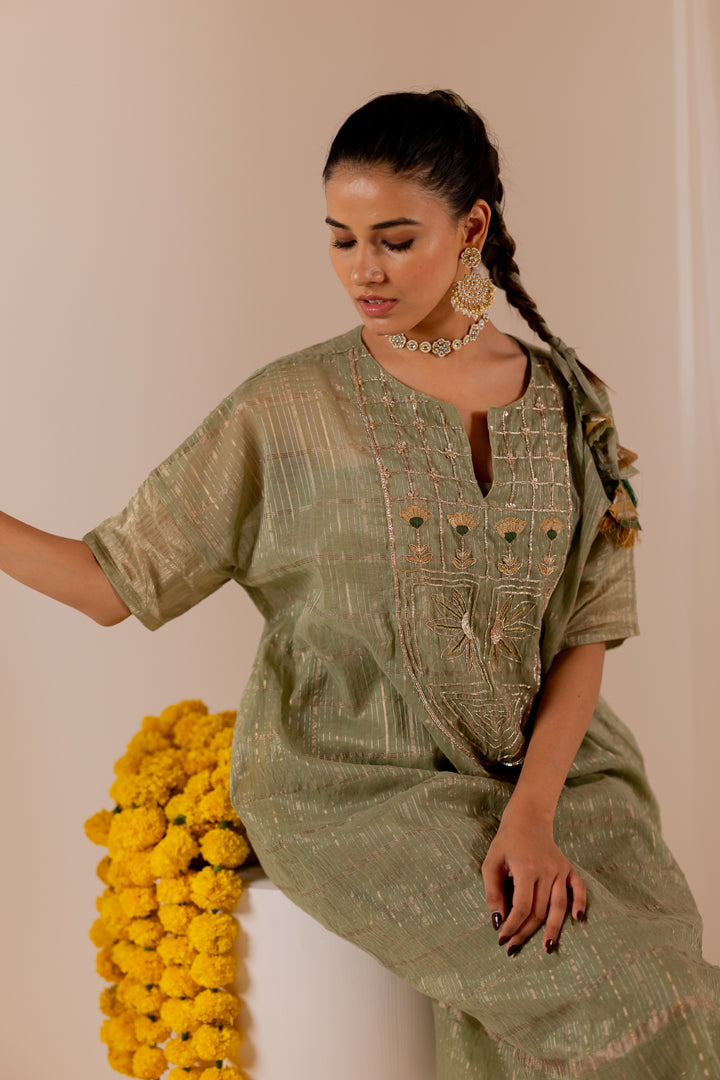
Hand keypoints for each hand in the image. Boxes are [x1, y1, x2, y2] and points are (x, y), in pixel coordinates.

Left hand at [481, 802, 585, 955]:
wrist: (527, 819)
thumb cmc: (506, 843)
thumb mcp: (491, 863)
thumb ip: (492, 892)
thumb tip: (497, 921)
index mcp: (526, 869)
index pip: (521, 907)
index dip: (512, 926)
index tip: (502, 938)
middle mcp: (546, 871)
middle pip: (539, 910)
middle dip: (526, 932)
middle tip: (514, 947)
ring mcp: (559, 869)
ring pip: (558, 906)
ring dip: (553, 929)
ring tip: (547, 948)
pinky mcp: (568, 867)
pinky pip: (578, 887)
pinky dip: (580, 902)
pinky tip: (578, 919)